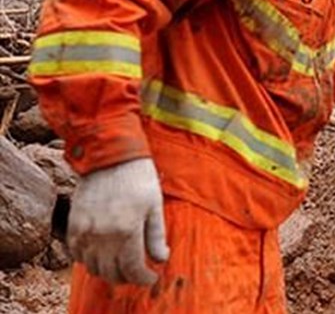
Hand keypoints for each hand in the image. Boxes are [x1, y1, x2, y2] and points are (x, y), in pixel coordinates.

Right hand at [67, 158, 169, 285]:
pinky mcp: (73, 225)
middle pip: (111, 272)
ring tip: (121, 266)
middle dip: (127, 278)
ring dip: (107, 271)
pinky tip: (102, 254)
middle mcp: (102, 235)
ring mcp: (84, 231)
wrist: (109, 156)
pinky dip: (89, 260)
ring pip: (92, 267)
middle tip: (138, 273)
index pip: (132, 268)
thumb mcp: (155, 206)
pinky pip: (76, 255)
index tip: (152, 277)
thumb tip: (161, 259)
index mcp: (126, 230)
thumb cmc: (138, 178)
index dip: (143, 278)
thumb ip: (156, 236)